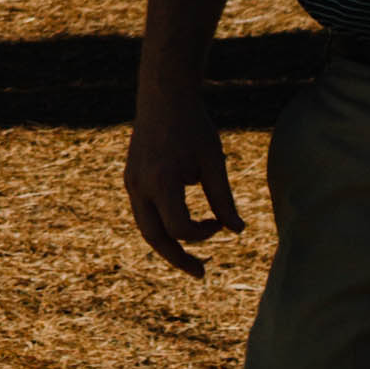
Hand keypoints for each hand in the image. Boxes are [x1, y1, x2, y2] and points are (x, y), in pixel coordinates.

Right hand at [126, 74, 244, 278]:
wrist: (163, 94)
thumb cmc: (193, 127)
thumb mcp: (213, 162)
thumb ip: (223, 200)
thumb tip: (238, 232)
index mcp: (161, 182)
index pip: (180, 227)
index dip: (204, 234)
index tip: (220, 223)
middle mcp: (139, 185)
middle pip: (154, 237)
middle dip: (178, 258)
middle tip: (201, 274)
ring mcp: (131, 181)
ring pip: (145, 227)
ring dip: (168, 244)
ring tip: (189, 259)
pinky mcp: (131, 177)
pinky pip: (143, 211)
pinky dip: (160, 225)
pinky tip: (179, 227)